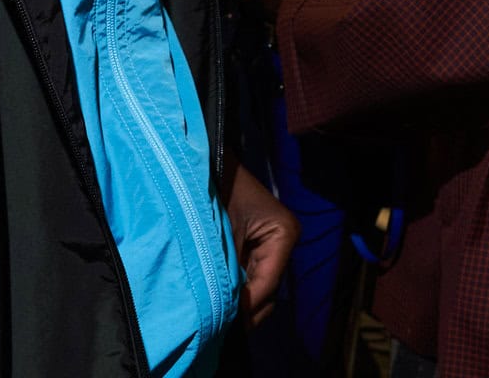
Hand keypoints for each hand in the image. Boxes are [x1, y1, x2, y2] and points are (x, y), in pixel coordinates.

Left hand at [227, 164, 296, 325]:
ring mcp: (274, 244)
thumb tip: (225, 308)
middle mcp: (284, 241)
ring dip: (242, 300)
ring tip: (218, 317)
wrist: (204, 161)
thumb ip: (228, 269)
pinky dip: (238, 287)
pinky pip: (251, 274)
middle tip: (220, 327)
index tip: (226, 324)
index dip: (248, 306)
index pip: (268, 283)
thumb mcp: (222, 231)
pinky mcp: (259, 245)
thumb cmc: (216, 188)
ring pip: (260, 286)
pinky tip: (221, 299)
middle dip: (248, 309)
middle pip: (269, 290)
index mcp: (283, 234)